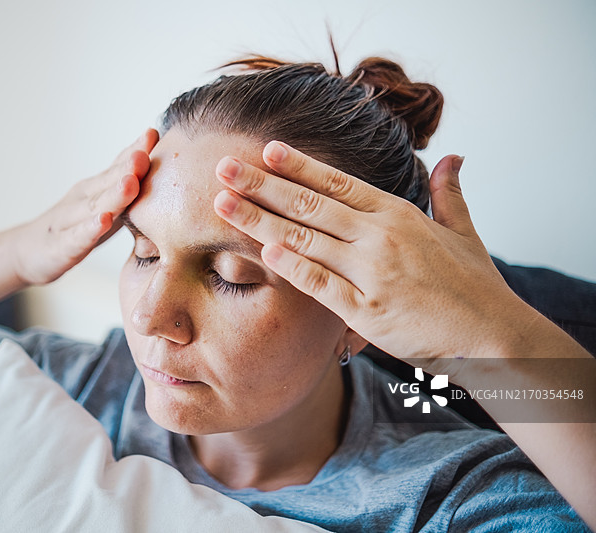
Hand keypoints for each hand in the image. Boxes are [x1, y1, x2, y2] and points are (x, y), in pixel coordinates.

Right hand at [14, 128, 158, 284]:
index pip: (116, 168)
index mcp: (95, 190)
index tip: (154, 134)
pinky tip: (103, 221)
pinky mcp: (60, 248)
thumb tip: (163, 178)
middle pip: (107, 183)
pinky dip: (90, 229)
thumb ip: (128, 194)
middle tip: (146, 152)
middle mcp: (81, 200)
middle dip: (127, 167)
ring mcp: (69, 222)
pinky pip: (77, 238)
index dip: (134, 151)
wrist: (28, 252)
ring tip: (130, 182)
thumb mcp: (104, 208)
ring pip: (94, 207)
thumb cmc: (76, 229)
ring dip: (113, 194)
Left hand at [212, 141, 534, 368]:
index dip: (297, 165)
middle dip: (261, 185)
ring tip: (222, 205)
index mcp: (397, 214)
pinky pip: (321, 285)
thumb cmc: (474, 286)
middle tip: (223, 167)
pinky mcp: (367, 311)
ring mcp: (373, 273)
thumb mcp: (463, 232)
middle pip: (310, 204)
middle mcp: (380, 237)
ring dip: (259, 220)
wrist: (494, 336)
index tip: (263, 149)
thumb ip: (450, 192)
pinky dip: (291, 267)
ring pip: (305, 239)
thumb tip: (454, 157)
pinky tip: (261, 252)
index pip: (337, 182)